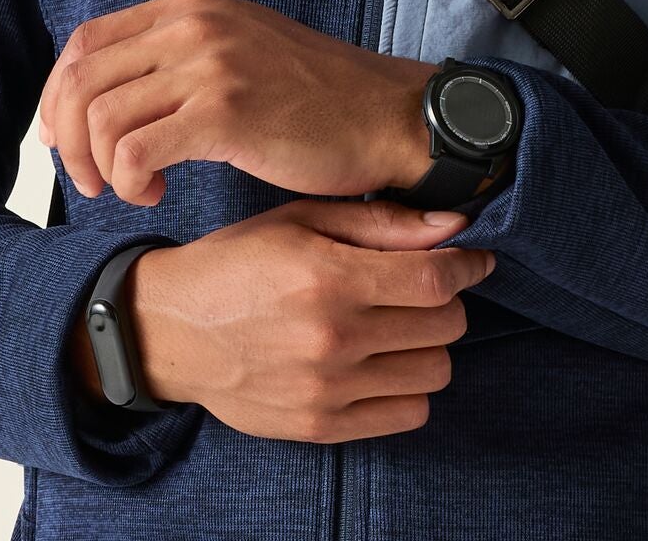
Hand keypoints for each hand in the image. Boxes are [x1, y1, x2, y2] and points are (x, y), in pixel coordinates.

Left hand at [38, 0, 439, 203]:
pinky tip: (155, 194)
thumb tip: (111, 90)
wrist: (384, 116)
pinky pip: (136, 151)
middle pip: (82, 79)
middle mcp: (194, 24)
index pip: (86, 41)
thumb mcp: (238, 48)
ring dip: (99, 167)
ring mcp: (211, 65)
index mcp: (191, 6)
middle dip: (69, 139)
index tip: (63, 137)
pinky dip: (129, 181)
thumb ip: (179, 54)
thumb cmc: (314, 98)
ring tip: (128, 189)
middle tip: (89, 179)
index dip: (59, 95)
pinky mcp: (226, 113)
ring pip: (102, 118)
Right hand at [111, 196, 497, 441]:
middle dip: (445, 299)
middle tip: (422, 285)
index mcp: (327, 276)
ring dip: (429, 344)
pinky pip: (407, 414)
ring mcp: (327, 389)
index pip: (434, 279)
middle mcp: (332, 337)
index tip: (475, 258)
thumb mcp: (302, 220)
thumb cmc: (239, 261)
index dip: (468, 264)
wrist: (173, 330)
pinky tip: (382, 361)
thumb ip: (381, 223)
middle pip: (443, 324)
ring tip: (399, 324)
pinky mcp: (320, 426)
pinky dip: (409, 386)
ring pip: (434, 371)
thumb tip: (453, 226)